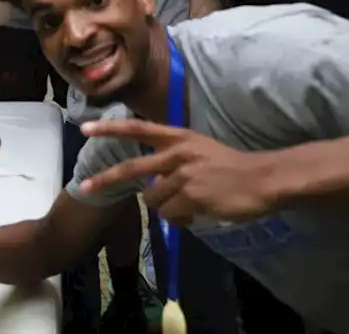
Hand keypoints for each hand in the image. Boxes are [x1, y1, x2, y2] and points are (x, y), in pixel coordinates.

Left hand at [79, 118, 278, 224]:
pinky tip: (199, 213)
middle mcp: (177, 153)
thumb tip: (153, 183)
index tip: (85, 129)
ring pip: (154, 200)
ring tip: (192, 205)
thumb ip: (175, 160)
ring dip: (166, 208)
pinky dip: (181, 220)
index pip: (138, 128)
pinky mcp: (191, 197)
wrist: (263, 179)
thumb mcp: (200, 151)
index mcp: (179, 137)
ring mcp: (183, 175)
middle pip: (132, 168)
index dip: (111, 129)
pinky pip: (171, 215)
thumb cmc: (233, 167)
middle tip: (86, 187)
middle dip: (106, 179)